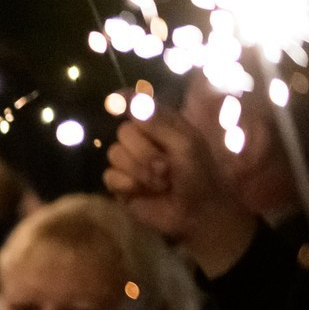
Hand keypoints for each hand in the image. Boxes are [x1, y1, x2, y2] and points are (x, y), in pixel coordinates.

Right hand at [102, 107, 258, 276]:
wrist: (197, 214)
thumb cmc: (199, 175)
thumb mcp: (185, 143)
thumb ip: (157, 121)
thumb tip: (126, 95)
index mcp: (161, 124)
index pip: (137, 105)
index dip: (125, 101)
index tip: (114, 103)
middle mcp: (143, 140)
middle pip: (124, 132)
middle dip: (144, 152)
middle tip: (166, 168)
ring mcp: (130, 163)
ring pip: (114, 154)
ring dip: (139, 170)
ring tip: (160, 183)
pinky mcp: (120, 185)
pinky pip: (109, 175)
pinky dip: (127, 184)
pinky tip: (141, 192)